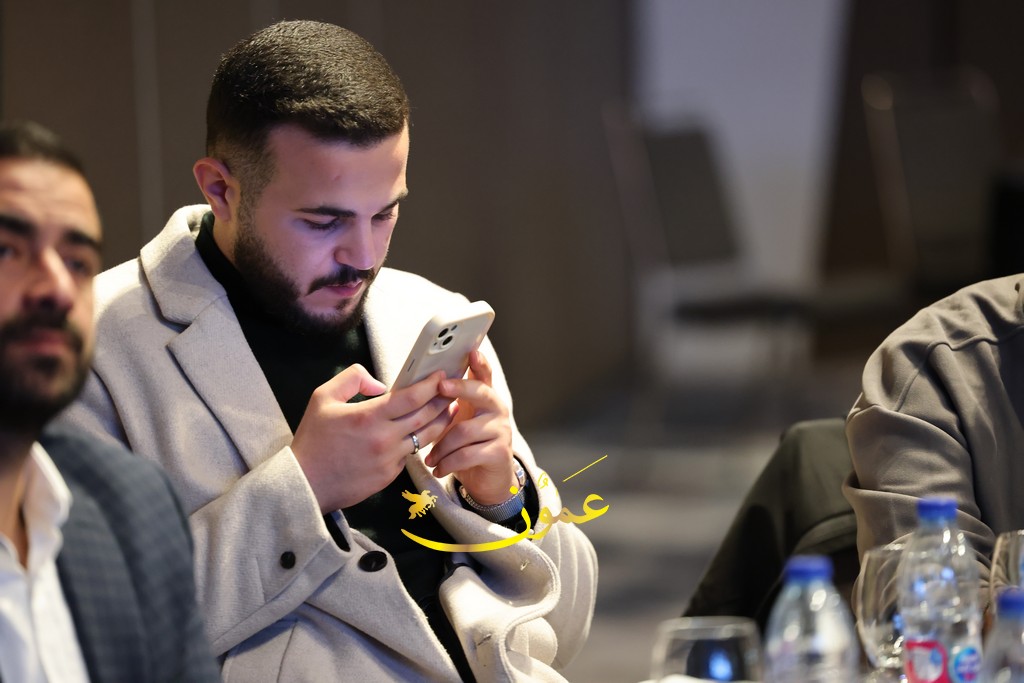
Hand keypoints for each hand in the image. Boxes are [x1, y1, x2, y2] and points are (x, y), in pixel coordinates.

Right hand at [291, 364, 454, 511]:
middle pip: (426, 416)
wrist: (305, 482)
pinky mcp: (389, 475)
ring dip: (440, 422)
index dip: (430, 385)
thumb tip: (379, 384)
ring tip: (448, 409)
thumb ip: (352, 378)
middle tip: (452, 390)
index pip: (411, 397)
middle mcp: (383, 439)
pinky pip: (410, 454)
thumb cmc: (313, 440)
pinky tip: (422, 433)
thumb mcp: (322, 397)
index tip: (439, 376)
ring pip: (425, 437)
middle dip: (443, 400)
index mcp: (368, 417)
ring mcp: (389, 460)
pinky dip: (418, 442)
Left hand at [425, 351, 515, 504]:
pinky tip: (439, 468)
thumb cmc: (466, 447)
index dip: (479, 363)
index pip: (484, 375)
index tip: (471, 352)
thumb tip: (421, 387)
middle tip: (440, 388)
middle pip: (480, 392)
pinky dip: (448, 463)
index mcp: (484, 399)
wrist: (486, 481)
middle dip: (458, 388)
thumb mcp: (456, 422)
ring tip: (430, 458)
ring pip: (464, 430)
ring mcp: (501, 430)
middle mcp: (497, 410)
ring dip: (441, 446)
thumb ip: (447, 405)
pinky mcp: (500, 452)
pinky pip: (467, 454)